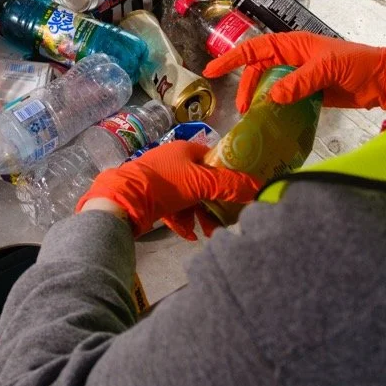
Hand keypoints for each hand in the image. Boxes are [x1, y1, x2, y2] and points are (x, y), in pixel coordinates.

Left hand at [76, 140, 258, 240]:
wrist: (125, 200)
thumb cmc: (166, 184)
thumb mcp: (202, 183)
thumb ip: (230, 185)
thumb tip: (260, 186)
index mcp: (184, 150)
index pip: (213, 157)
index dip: (227, 173)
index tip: (239, 191)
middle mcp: (172, 161)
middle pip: (202, 182)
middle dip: (213, 203)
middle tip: (224, 221)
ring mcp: (160, 179)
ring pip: (188, 198)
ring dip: (199, 215)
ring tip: (207, 233)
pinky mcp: (151, 197)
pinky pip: (173, 209)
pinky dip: (183, 221)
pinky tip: (190, 235)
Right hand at [204, 33, 385, 115]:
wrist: (382, 81)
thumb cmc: (357, 63)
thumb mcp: (327, 67)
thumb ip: (299, 82)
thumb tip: (272, 97)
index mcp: (293, 45)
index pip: (256, 49)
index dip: (232, 59)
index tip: (212, 70)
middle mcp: (292, 59)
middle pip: (259, 71)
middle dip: (247, 87)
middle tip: (242, 108)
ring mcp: (299, 78)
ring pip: (270, 87)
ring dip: (260, 100)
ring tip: (253, 117)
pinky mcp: (308, 96)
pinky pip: (284, 101)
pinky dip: (275, 110)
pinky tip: (270, 122)